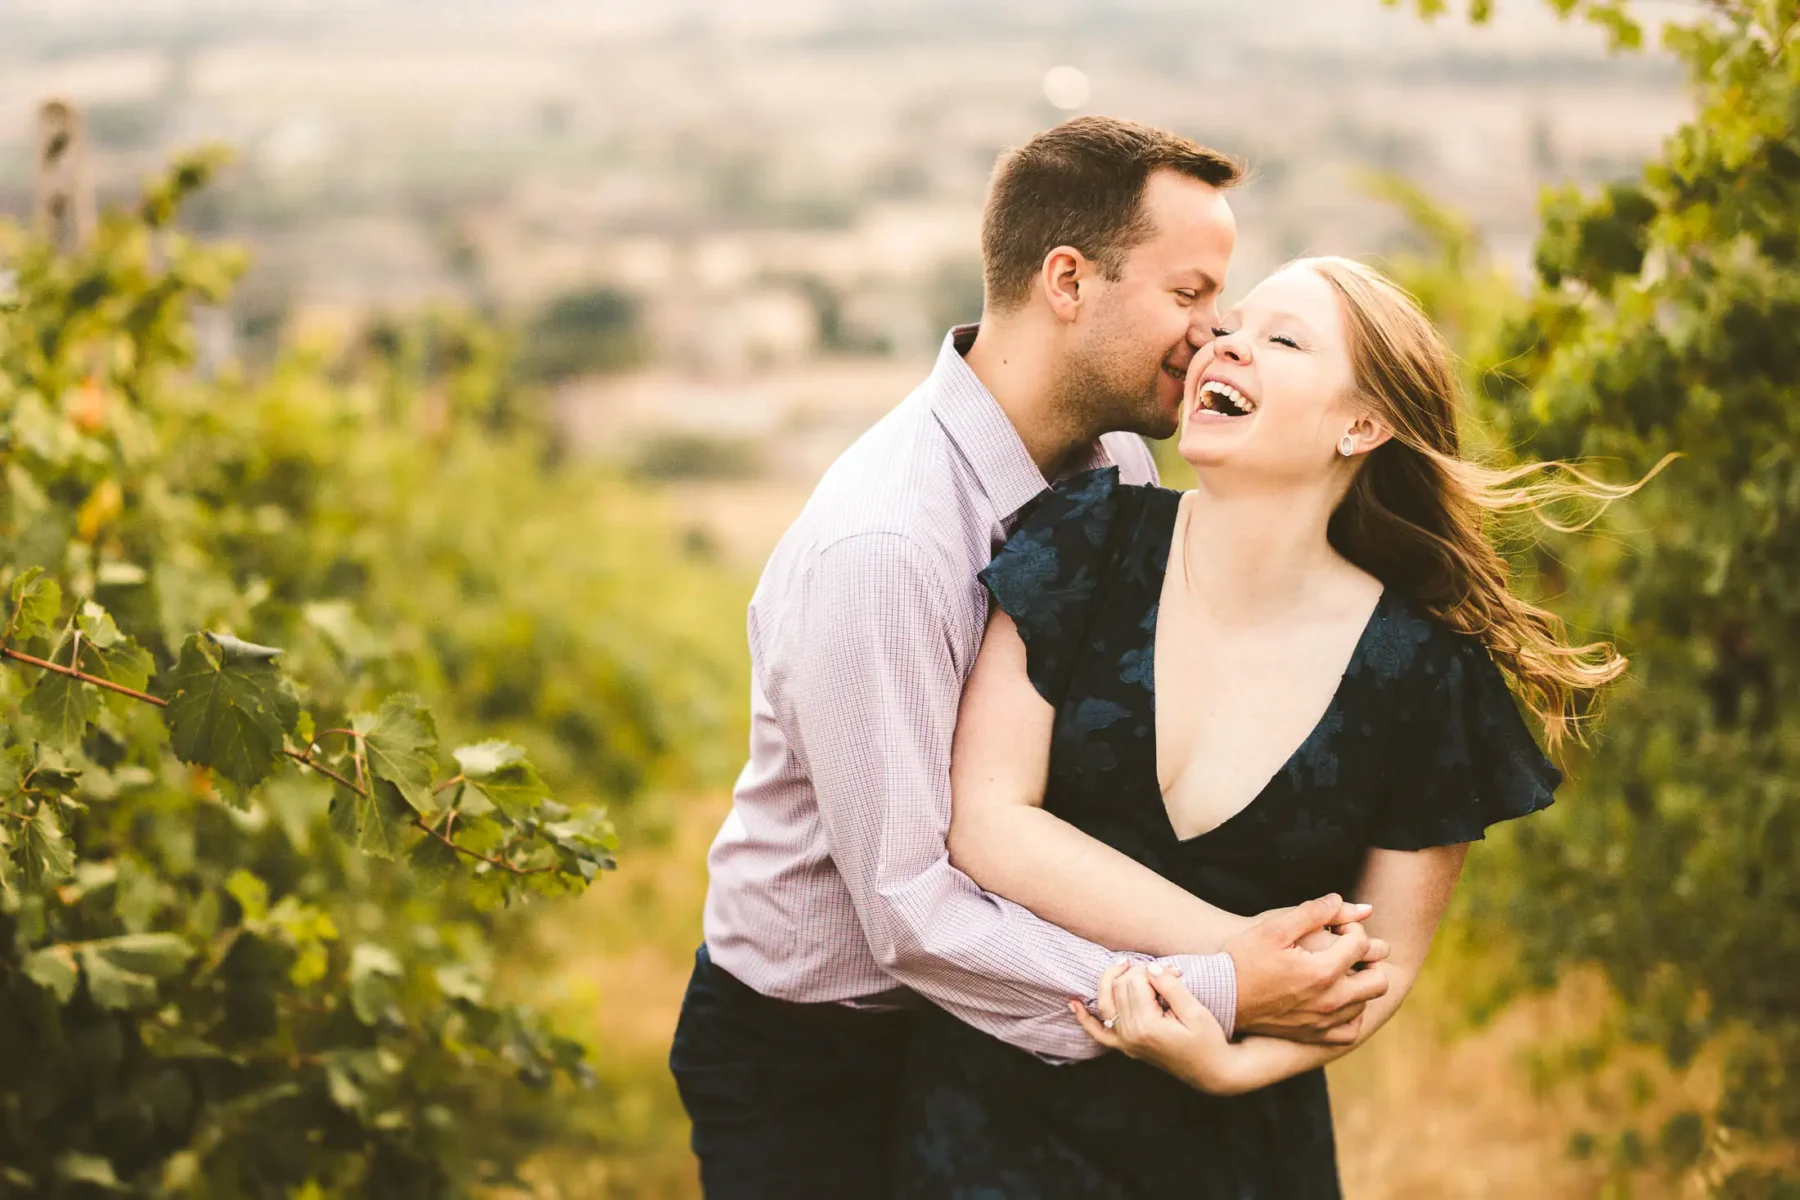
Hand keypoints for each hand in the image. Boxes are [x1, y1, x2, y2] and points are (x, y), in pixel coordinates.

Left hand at [1070, 961, 1252, 1095]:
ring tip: (1124, 965)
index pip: (1136, 981)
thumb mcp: (1194, 1011)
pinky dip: (1085, 1019)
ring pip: (1106, 1002)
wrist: (1211, 1071)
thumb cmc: (1207, 1041)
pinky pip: (1098, 1033)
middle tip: (1165, 973)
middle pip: (1120, 987)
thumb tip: (1150, 967)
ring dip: (1111, 981)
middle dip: (1138, 972)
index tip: (1175, 971)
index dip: (1155, 970)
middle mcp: (1130, 1035)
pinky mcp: (1126, 1047)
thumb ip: (1170, 987)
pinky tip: (1073, 1003)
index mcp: (1147, 1027)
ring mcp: (1125, 1043)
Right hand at [1224, 893, 1390, 1044]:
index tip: (1332, 926)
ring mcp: (1324, 1022)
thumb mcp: (1274, 927)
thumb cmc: (1243, 958)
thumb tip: (1343, 902)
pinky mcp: (1314, 1036)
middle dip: (1367, 958)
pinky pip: (1350, 1029)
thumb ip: (1313, 911)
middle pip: (1378, 979)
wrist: (1219, 996)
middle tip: (1344, 947)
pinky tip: (1335, 997)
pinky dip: (1350, 1013)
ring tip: (1336, 968)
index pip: (1362, 943)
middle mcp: (1330, 1001)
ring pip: (1366, 1003)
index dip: (1350, 927)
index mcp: (1322, 971)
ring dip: (1359, 982)